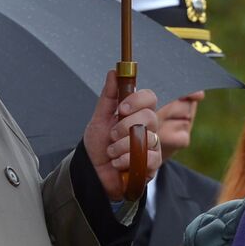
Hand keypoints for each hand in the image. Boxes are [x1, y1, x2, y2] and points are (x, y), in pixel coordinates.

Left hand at [83, 76, 161, 199]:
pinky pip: (150, 157)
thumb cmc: (97, 146)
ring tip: (111, 153)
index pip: (149, 97)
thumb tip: (113, 72)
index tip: (122, 108)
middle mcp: (148, 127)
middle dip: (126, 126)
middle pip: (150, 116)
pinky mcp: (152, 164)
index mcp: (136, 113)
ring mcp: (152, 145)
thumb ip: (108, 97)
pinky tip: (118, 163)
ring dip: (122, 146)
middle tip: (112, 135)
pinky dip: (128, 160)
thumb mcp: (99, 119)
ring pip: (148, 138)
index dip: (138, 100)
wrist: (92, 173)